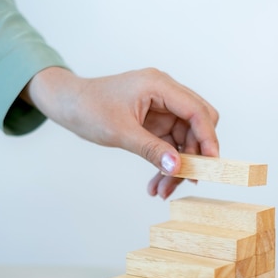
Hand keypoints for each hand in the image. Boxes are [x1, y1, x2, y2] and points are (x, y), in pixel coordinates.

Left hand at [21, 67, 218, 198]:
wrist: (67, 104)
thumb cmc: (88, 108)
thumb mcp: (120, 132)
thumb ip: (151, 149)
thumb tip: (177, 167)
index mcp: (159, 85)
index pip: (196, 111)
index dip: (207, 138)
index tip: (210, 165)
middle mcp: (165, 94)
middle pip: (196, 125)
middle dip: (193, 155)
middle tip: (187, 181)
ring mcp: (161, 109)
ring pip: (184, 140)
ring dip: (177, 166)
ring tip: (162, 191)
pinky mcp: (155, 122)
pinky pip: (169, 145)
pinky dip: (165, 164)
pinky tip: (156, 184)